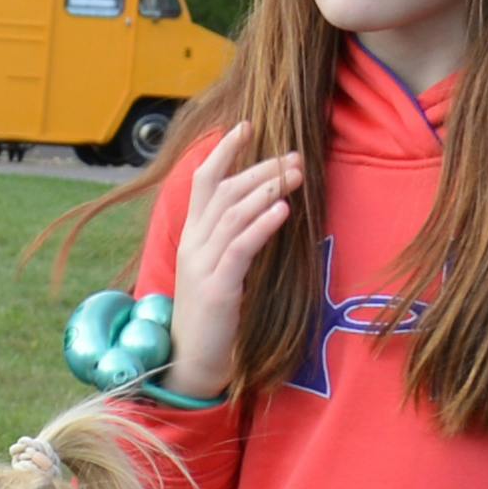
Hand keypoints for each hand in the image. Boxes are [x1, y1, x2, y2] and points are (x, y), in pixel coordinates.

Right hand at [161, 146, 307, 400]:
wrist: (191, 362)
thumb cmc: (212, 316)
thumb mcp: (219, 269)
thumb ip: (233, 239)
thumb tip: (265, 210)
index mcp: (192, 237)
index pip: (204, 181)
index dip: (224, 151)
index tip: (247, 126)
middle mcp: (193, 244)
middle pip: (224, 191)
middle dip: (260, 169)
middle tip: (295, 156)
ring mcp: (202, 265)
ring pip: (232, 213)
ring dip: (267, 190)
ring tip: (296, 175)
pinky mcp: (216, 287)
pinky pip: (240, 247)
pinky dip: (261, 225)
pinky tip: (283, 211)